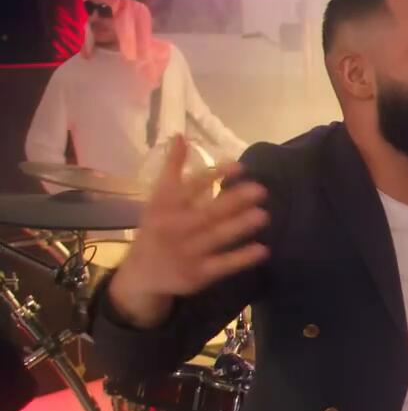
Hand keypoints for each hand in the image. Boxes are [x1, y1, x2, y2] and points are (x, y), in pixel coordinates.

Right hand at [108, 137, 269, 327]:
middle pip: (207, 213)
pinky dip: (241, 258)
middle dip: (234, 201)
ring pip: (216, 238)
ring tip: (264, 215)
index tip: (240, 166)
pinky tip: (262, 249)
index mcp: (165, 207)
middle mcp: (175, 228)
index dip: (214, 176)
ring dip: (240, 226)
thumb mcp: (158, 198)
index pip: (190, 187)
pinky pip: (222, 265)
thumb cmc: (156, 228)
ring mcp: (186, 252)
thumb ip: (172, 168)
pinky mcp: (197, 274)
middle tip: (261, 190)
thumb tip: (181, 136)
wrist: (140, 274)